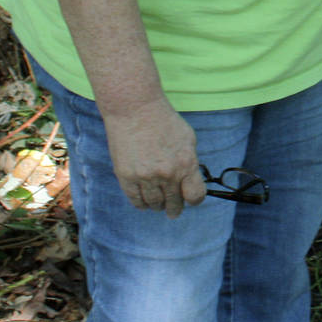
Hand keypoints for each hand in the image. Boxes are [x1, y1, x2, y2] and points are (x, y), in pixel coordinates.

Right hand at [102, 97, 204, 216]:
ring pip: (155, 204)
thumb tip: (190, 181)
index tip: (191, 199)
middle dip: (176, 208)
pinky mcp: (126, 178)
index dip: (194, 200)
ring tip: (159, 204)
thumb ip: (190, 162)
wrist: (135, 110)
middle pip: (174, 203)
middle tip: (174, 211)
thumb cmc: (164, 121)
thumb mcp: (188, 139)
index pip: (195, 196)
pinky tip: (146, 201)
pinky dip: (142, 204)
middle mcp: (167, 174)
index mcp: (186, 164)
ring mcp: (145, 177)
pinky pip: (136, 201)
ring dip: (158, 206)